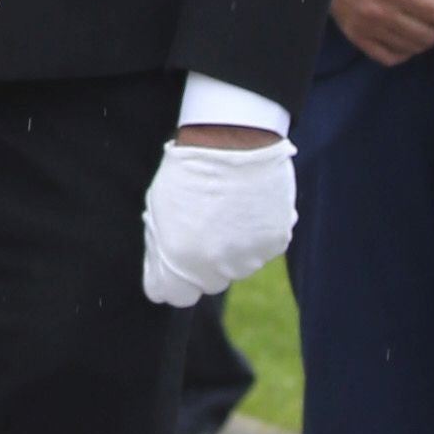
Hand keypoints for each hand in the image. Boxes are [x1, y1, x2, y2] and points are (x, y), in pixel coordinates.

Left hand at [141, 129, 295, 308]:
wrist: (233, 138)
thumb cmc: (188, 168)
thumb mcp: (158, 207)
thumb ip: (161, 247)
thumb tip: (163, 269)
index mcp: (178, 258)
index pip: (172, 294)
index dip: (169, 279)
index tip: (171, 263)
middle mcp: (214, 266)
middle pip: (207, 283)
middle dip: (202, 263)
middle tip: (205, 225)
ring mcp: (248, 257)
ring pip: (237, 267)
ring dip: (232, 247)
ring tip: (229, 208)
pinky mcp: (275, 243)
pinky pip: (262, 249)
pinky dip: (257, 234)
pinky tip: (249, 205)